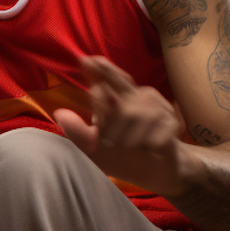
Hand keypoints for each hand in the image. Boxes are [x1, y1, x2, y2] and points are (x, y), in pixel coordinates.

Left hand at [53, 55, 187, 197]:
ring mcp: (156, 107)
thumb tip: (59, 114)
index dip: (99, 68)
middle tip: (101, 116)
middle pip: (121, 84)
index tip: (85, 58)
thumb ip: (79, 133)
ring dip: (124, 136)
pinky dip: (145, 144)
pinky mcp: (170, 121)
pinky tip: (147, 148)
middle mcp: (137, 98)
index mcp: (119, 100)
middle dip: (109, 98)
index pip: (108, 78)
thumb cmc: (124, 157)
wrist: (157, 172)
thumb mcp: (94, 149)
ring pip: (131, 113)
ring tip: (128, 146)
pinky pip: (150, 130)